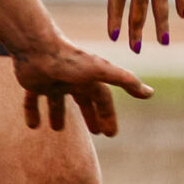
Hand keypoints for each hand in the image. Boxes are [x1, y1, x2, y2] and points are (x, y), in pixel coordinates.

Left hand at [13, 39, 150, 137]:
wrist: (38, 48)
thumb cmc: (71, 61)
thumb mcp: (102, 73)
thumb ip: (126, 82)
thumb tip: (151, 93)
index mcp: (90, 79)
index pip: (103, 100)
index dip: (108, 116)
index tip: (110, 134)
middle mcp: (73, 80)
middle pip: (84, 101)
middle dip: (90, 116)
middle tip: (95, 133)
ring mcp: (53, 82)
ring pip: (57, 101)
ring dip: (58, 115)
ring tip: (57, 129)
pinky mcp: (33, 83)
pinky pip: (32, 100)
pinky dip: (32, 112)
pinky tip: (32, 126)